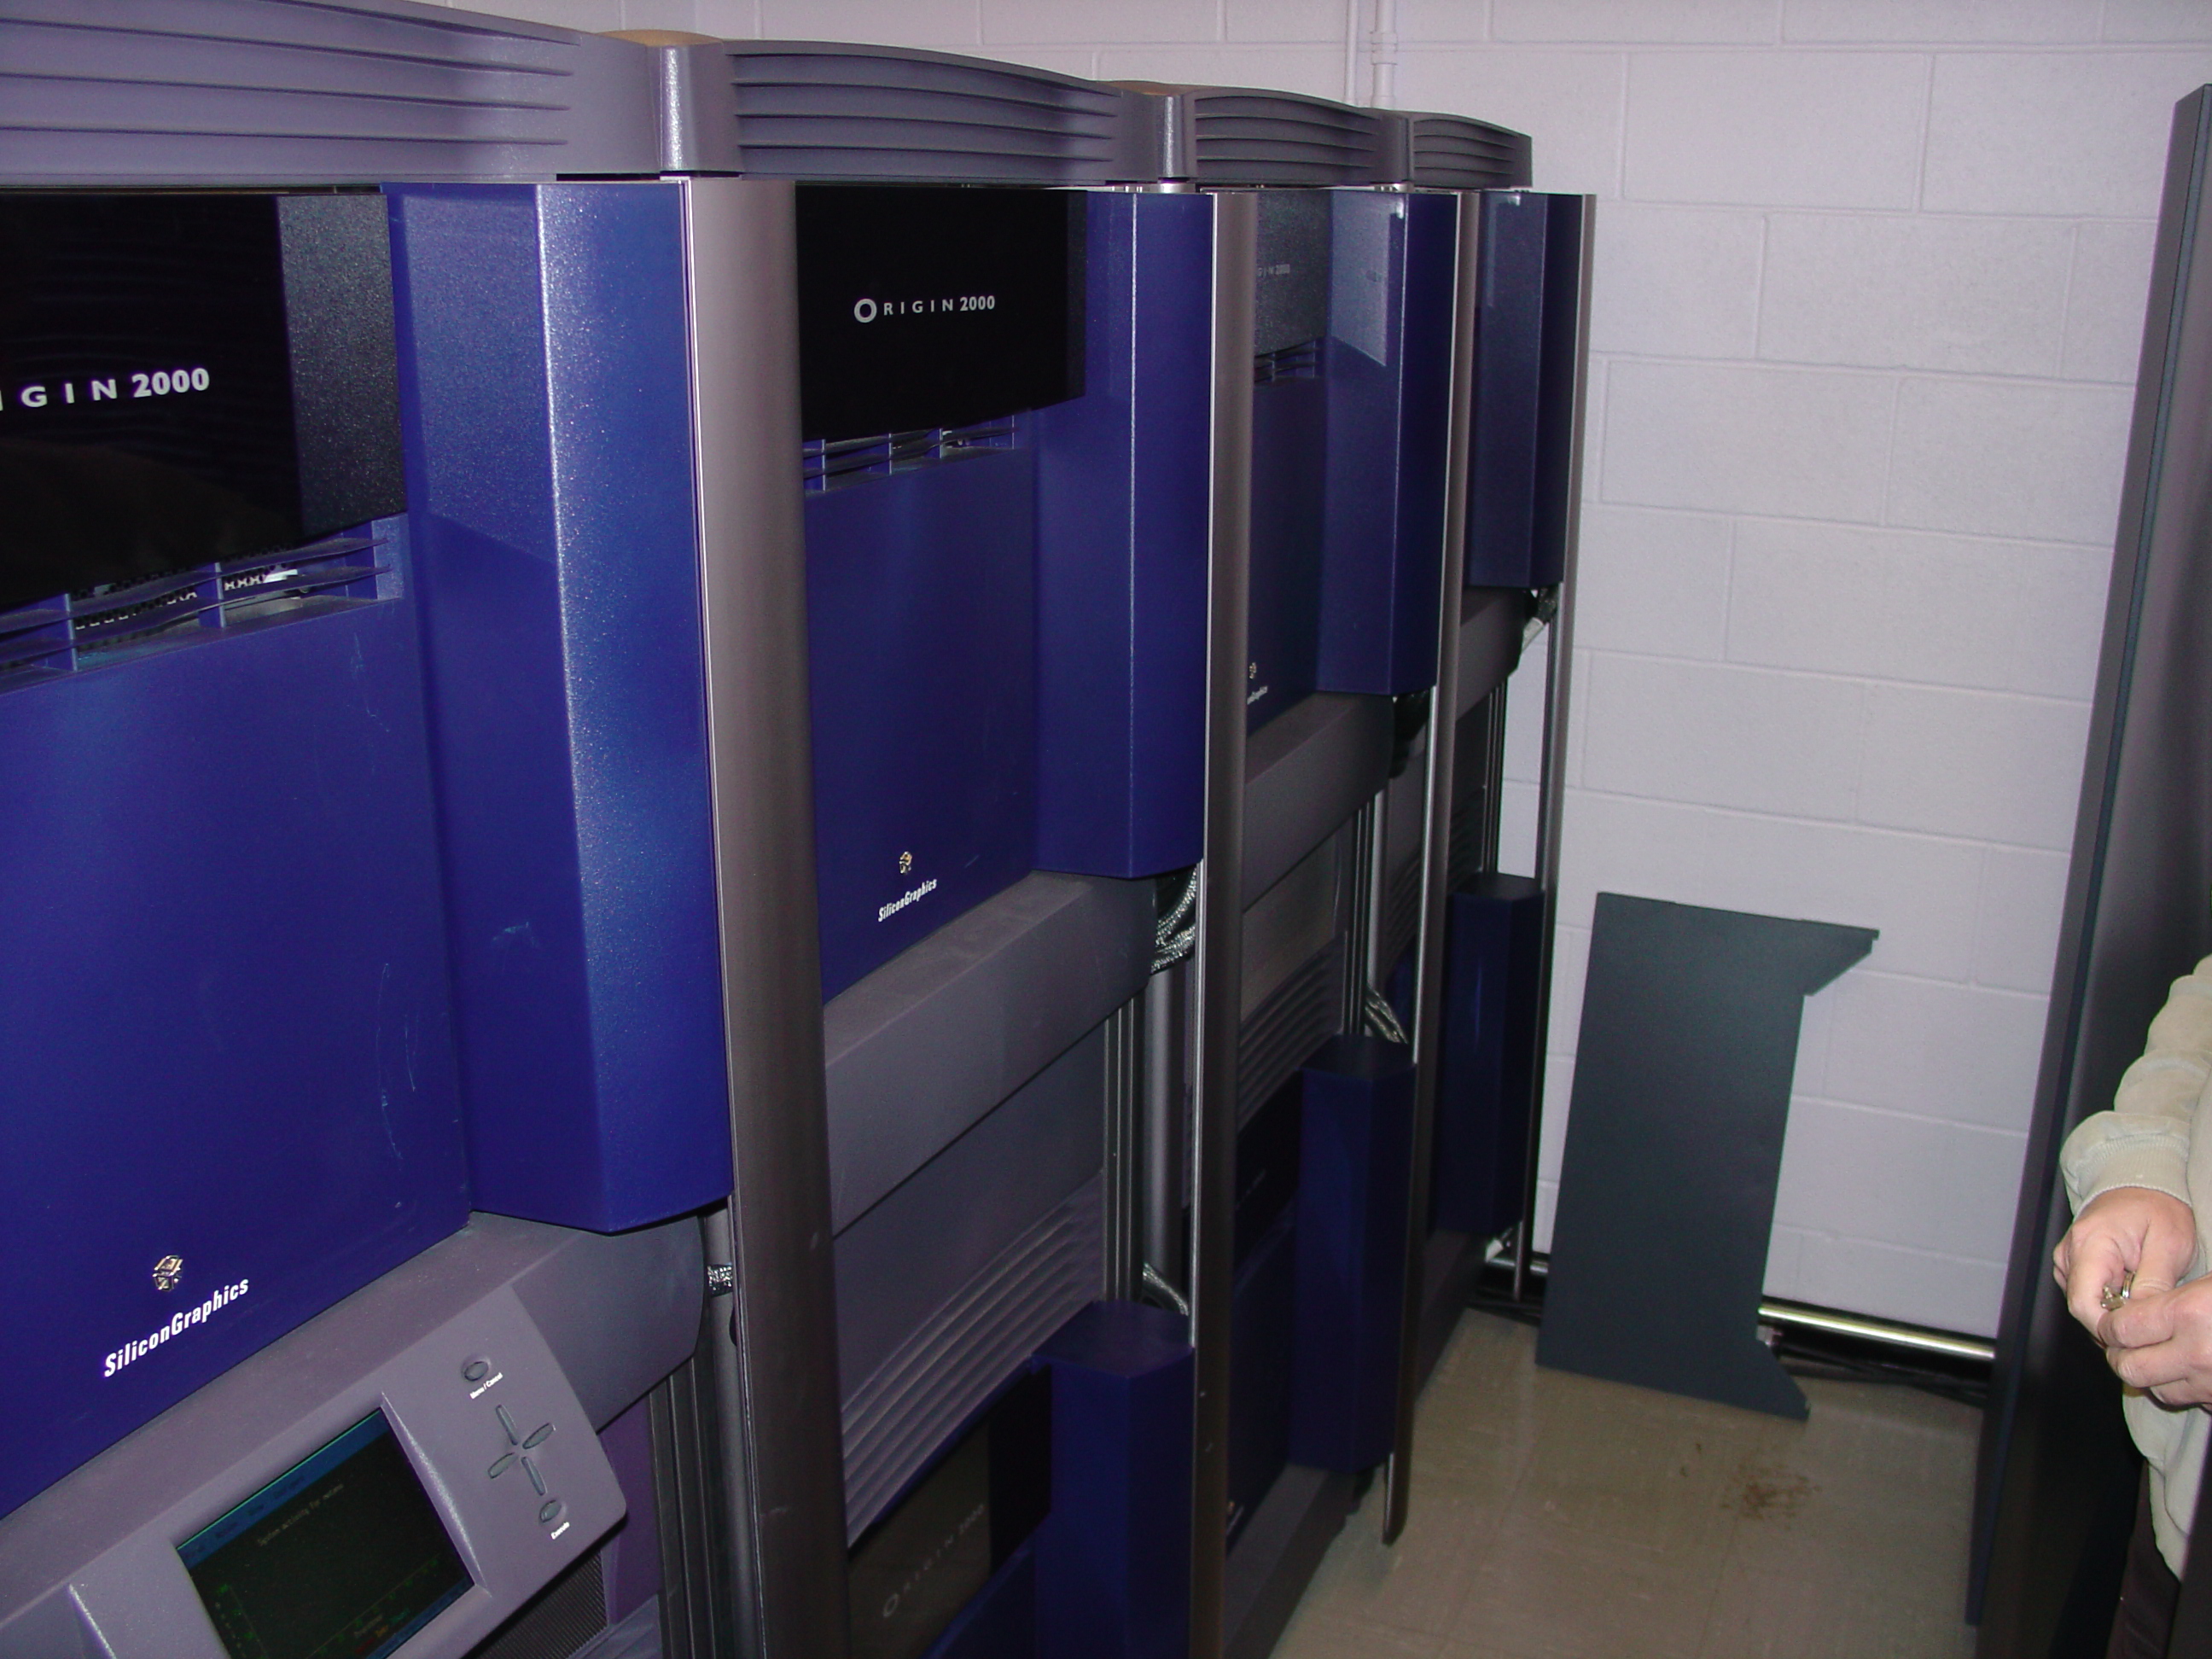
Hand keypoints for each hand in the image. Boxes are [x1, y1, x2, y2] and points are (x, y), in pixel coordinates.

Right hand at [2053, 1187, 2196, 1337]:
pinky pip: (2087, 1296)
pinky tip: (2130, 1289)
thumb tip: (2140, 1320)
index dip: (2109, 1328)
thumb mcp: (2169, 1244)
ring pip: (2085, 1305)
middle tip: (2150, 1313)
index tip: (2139, 1333)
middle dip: (2116, 1319)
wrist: (2141, 1188)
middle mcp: (2069, 1254)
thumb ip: (2154, 1284)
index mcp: (2089, 1244)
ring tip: (2142, 1293)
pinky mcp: (2072, 1267)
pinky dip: (2109, 1301)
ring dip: (2114, 1310)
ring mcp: (2067, 1261)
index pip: (2083, 1304)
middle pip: (2083, 1308)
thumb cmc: (2156, 1209)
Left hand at [2103, 1278, 2211, 1405]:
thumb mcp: (2210, 1282)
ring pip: (2157, 1390)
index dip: (2108, 1325)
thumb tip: (2131, 1305)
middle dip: (2119, 1355)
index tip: (2110, 1319)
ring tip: (2155, 1354)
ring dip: (2150, 1375)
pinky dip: (2184, 1386)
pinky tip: (2188, 1368)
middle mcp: (2198, 1353)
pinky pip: (2191, 1399)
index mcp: (2190, 1313)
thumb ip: (2168, 1294)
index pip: (2121, 1329)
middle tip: (2122, 1342)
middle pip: (2129, 1367)